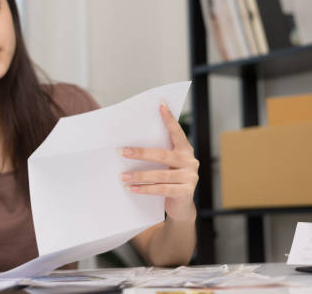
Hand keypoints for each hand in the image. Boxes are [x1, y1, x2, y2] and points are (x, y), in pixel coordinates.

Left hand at [118, 102, 198, 219]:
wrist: (182, 207)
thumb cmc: (169, 181)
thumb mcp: (166, 166)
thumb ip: (158, 155)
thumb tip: (130, 146)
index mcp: (185, 150)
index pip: (177, 132)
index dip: (169, 119)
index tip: (160, 105)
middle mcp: (190, 161)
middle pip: (163, 154)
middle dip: (140, 153)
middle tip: (121, 151)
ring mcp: (190, 177)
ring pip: (161, 174)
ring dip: (139, 175)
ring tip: (122, 176)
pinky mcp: (186, 192)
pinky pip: (162, 189)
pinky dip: (145, 189)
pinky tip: (132, 188)